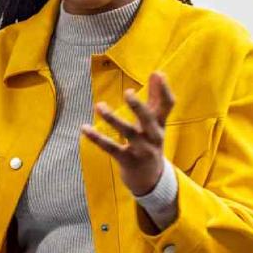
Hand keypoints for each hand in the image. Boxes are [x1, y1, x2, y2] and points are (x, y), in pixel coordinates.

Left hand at [82, 71, 174, 196]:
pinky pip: (111, 148)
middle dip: (139, 107)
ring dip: (113, 119)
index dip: (164, 90)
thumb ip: (156, 98)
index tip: (157, 74)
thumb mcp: (156, 123)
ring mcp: (141, 150)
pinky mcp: (127, 160)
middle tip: (128, 92)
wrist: (151, 180)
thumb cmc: (151, 143)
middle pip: (148, 120)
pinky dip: (97, 138)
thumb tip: (158, 72)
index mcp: (160, 124)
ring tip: (99, 106)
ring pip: (127, 133)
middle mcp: (153, 136)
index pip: (168, 105)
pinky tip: (84, 128)